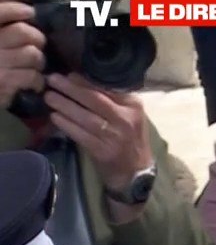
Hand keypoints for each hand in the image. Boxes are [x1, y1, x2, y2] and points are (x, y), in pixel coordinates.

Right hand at [0, 2, 44, 109]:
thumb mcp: (0, 47)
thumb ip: (3, 26)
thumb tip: (26, 13)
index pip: (0, 12)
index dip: (17, 9)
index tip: (29, 12)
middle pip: (24, 33)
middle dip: (37, 39)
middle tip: (36, 46)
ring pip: (33, 54)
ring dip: (38, 62)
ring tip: (31, 67)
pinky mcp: (4, 83)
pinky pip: (33, 76)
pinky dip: (37, 81)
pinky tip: (31, 84)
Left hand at [43, 73, 153, 220]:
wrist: (136, 170)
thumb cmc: (130, 138)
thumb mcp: (130, 115)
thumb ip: (113, 99)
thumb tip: (81, 81)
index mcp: (134, 106)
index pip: (107, 88)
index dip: (85, 81)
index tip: (68, 75)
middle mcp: (125, 119)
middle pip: (95, 100)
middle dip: (71, 89)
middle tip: (52, 80)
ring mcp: (114, 136)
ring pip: (85, 117)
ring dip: (65, 106)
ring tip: (49, 97)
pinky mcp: (103, 151)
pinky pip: (80, 134)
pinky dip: (66, 125)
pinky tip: (55, 117)